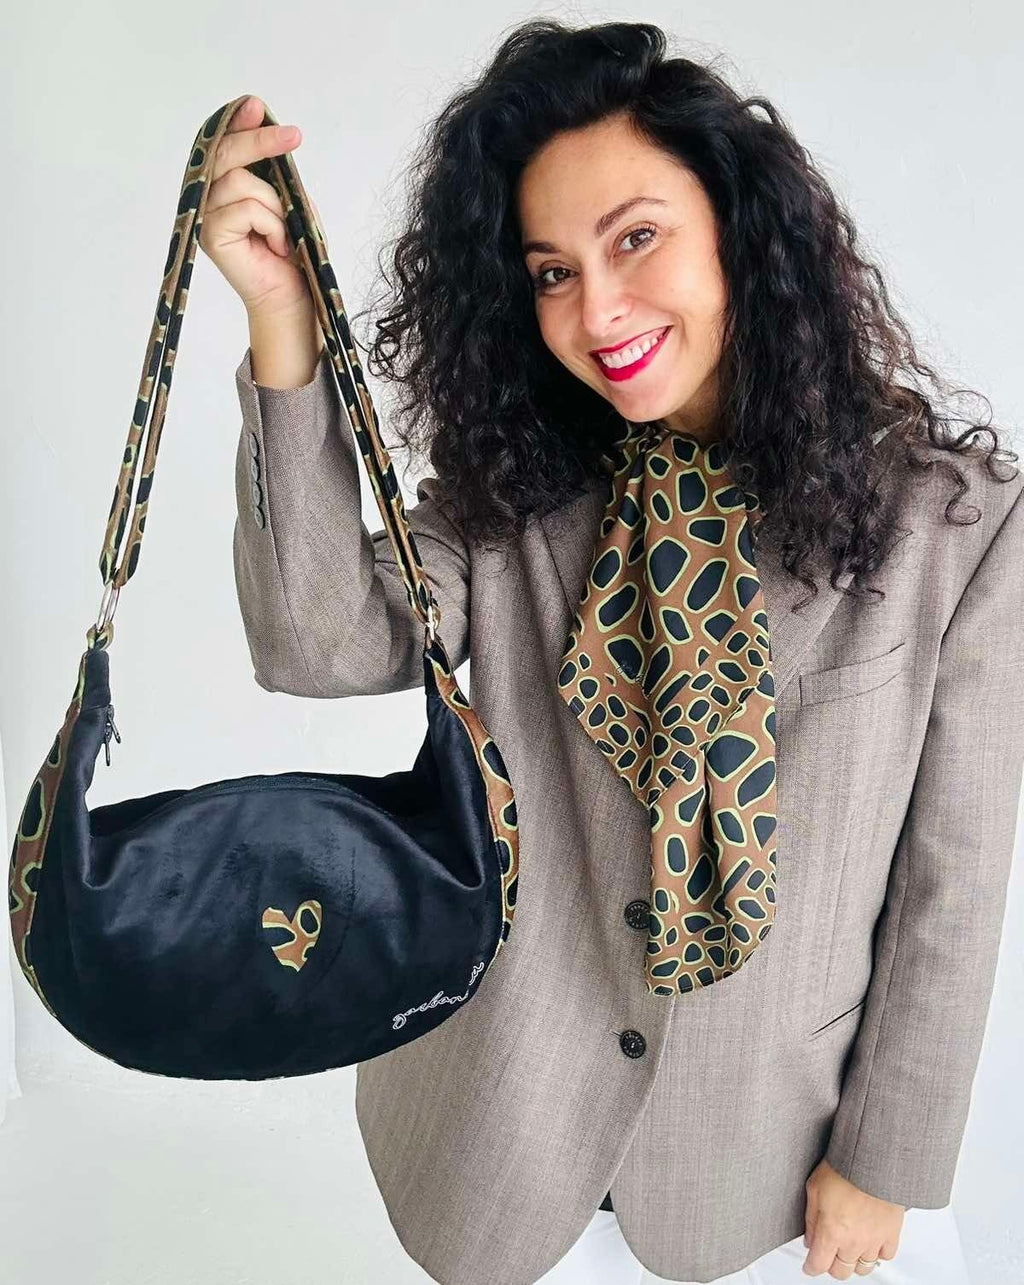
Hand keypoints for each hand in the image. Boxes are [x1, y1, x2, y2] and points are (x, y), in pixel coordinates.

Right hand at [197, 94, 326, 318]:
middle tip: (294, 137)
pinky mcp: (210, 236)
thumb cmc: (293, 252)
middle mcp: (206, 197)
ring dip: (275, 206)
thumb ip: (275, 173)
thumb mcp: (290, 202)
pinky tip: (277, 246)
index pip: (222, 144)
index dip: (237, 123)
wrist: (292, 297)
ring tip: (284, 233)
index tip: (257, 106)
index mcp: (222, 186)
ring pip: (242, 182)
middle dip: (260, 141)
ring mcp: (205, 216)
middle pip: (226, 154)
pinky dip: (273, 225)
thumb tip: (272, 135)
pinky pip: (248, 209)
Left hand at [802, 1158, 904, 1277]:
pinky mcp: (892, 1234)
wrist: (873, 1159)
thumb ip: (811, 1219)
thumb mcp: (814, 1188)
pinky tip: (870, 1241)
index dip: (811, 1267)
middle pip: (841, 1272)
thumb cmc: (843, 1167)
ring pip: (863, 1268)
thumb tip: (810, 1239)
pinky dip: (877, 1253)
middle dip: (831, 1265)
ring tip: (849, 1248)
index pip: (818, 1265)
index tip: (809, 1265)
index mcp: (831, 1232)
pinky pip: (885, 1256)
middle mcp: (853, 1242)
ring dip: (854, 1261)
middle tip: (828, 1254)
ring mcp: (874, 1240)